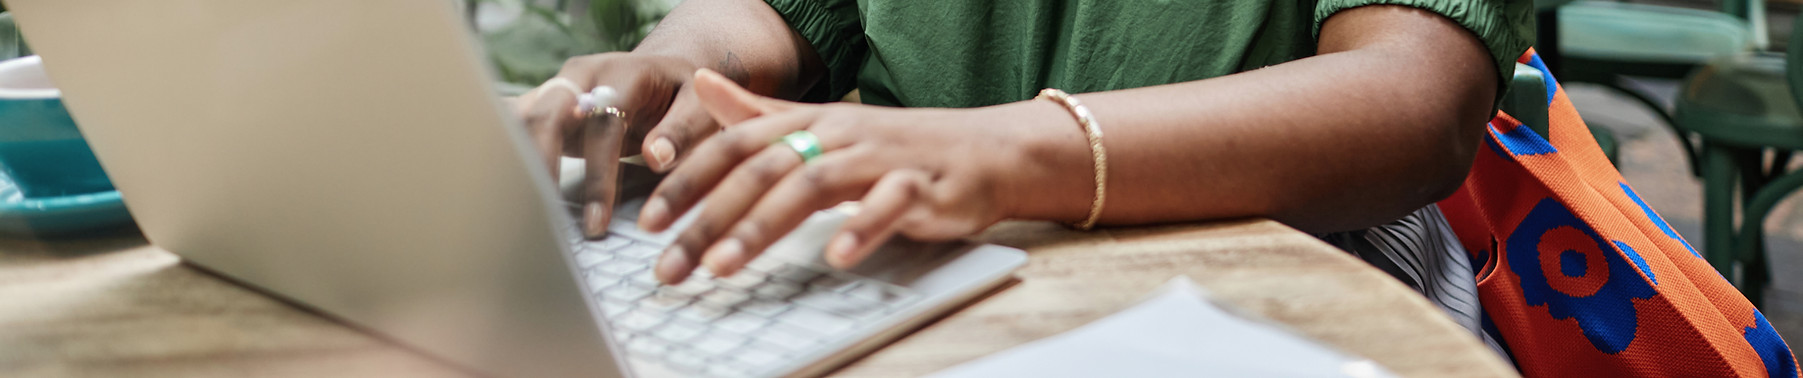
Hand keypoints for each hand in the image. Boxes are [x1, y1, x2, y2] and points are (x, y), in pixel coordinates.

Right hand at [514, 53, 722, 237]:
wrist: (663, 72)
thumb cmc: (684, 98)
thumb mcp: (699, 109)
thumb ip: (682, 131)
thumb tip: (656, 157)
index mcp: (624, 73)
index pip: (603, 124)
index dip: (598, 176)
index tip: (596, 222)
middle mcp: (583, 75)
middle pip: (547, 116)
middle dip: (540, 168)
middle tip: (539, 219)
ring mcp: (558, 88)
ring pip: (521, 121)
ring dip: (514, 165)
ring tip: (511, 215)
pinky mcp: (543, 106)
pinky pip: (515, 129)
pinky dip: (505, 158)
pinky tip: (497, 194)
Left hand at [642, 69, 1041, 283]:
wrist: (986, 149)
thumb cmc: (896, 147)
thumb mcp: (821, 126)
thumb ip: (759, 114)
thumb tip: (701, 86)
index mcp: (809, 123)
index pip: (734, 146)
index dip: (688, 182)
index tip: (648, 224)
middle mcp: (837, 135)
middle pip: (762, 170)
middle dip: (709, 218)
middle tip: (671, 265)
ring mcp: (880, 159)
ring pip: (813, 185)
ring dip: (763, 226)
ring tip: (725, 266)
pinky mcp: (923, 186)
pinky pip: (891, 204)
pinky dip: (862, 229)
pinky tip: (836, 256)